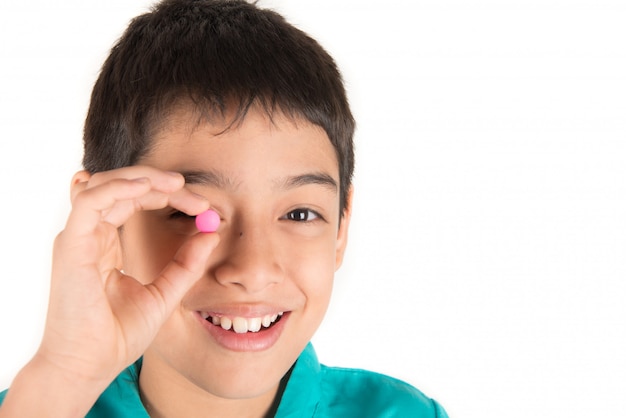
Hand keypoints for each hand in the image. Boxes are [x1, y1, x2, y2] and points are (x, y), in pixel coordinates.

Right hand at [37, 166, 218, 387]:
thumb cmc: (118, 334)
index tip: (203, 208)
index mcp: (106, 243)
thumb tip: (211, 232)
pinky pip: (90, 201)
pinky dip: (118, 188)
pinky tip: (145, 188)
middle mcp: (90, 235)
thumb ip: (186, 263)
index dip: (168, 197)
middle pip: (121, 188)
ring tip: (177, 185)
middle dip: (160, 184)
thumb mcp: (165, 292)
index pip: (135, 202)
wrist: (92, 366)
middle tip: (195, 194)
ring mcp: (79, 238)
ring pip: (105, 185)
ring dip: (142, 179)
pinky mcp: (72, 245)